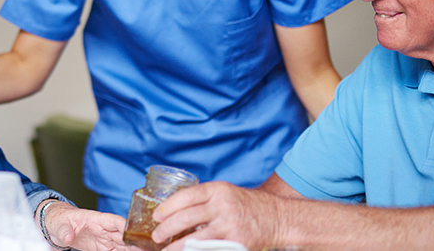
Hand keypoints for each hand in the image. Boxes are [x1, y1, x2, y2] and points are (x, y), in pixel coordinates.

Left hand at [41, 201, 132, 250]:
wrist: (59, 227)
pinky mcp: (105, 248)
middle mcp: (105, 229)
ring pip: (125, 245)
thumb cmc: (61, 220)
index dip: (125, 227)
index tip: (133, 234)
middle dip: (136, 242)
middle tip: (148, 248)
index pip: (115, 221)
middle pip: (124, 235)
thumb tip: (67, 237)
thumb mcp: (59, 224)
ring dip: (136, 249)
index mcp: (97, 219)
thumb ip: (64, 230)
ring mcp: (106, 239)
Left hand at [151, 182, 282, 250]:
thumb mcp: (224, 193)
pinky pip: (210, 249)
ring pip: (196, 238)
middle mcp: (223, 206)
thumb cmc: (244, 205)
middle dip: (167, 228)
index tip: (156, 216)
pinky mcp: (237, 242)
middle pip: (187, 217)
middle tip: (156, 236)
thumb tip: (172, 210)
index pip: (186, 196)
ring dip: (177, 246)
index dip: (168, 206)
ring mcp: (231, 225)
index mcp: (218, 190)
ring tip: (166, 250)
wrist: (277, 217)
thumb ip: (203, 199)